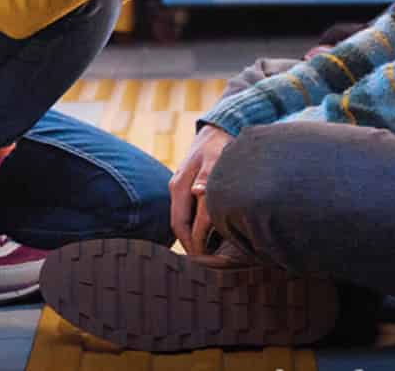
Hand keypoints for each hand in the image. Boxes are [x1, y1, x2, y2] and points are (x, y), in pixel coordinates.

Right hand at [169, 124, 234, 255]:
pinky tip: (209, 236)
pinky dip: (195, 227)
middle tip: (207, 265)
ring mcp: (180, 189)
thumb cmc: (218, 145)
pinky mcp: (186, 189)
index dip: (193, 244)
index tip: (207, 261)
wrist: (215, 129)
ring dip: (192, 238)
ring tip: (208, 256)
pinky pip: (187, 213)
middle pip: (178, 226)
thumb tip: (198, 193)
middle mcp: (176, 189)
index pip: (182, 224)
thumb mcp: (215, 157)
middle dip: (191, 246)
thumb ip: (207, 177)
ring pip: (182, 221)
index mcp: (180, 186)